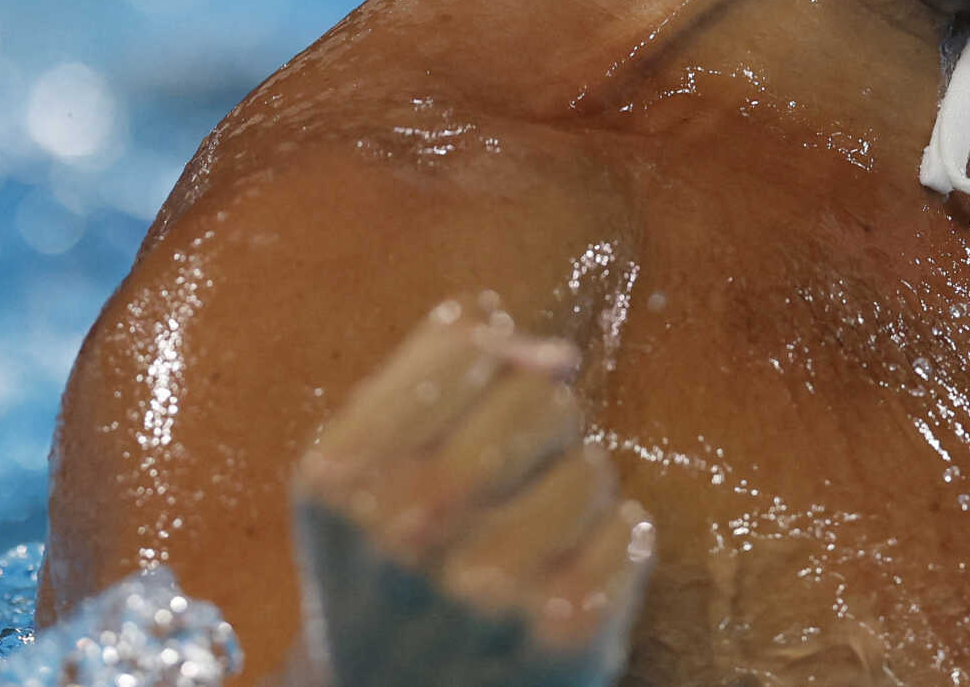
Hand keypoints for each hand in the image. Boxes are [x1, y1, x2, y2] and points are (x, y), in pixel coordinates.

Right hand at [287, 296, 654, 686]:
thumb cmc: (392, 557)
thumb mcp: (367, 461)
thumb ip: (442, 368)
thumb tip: (553, 356)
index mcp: (340, 474)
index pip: (470, 338)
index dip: (489, 361)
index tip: (466, 408)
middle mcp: (405, 529)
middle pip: (543, 396)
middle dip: (538, 425)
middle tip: (500, 485)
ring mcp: (489, 588)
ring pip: (591, 464)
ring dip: (572, 492)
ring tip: (522, 544)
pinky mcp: (566, 632)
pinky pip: (628, 527)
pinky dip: (606, 547)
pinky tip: (554, 584)